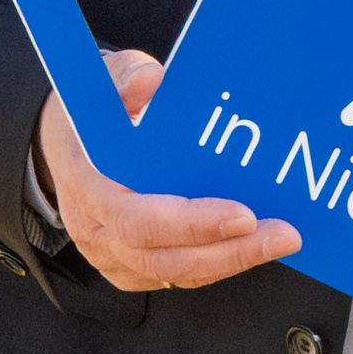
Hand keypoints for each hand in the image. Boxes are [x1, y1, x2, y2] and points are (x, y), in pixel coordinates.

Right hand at [40, 51, 300, 292]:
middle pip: (163, 256)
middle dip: (229, 250)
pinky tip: (257, 247)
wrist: (68, 143)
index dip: (192, 223)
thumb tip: (151, 80)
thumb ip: (126, 76)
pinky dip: (218, 265)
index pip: (136, 219)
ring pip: (174, 273)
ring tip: (281, 240)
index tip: (244, 215)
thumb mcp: (104, 79)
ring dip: (233, 261)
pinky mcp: (128, 266)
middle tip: (284, 234)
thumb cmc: (95, 113)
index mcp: (87, 184)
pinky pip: (176, 276)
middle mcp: (95, 228)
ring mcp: (109, 253)